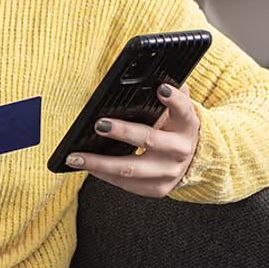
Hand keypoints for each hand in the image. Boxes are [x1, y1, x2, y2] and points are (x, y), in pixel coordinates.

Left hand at [65, 82, 199, 197]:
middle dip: (123, 132)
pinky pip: (126, 183)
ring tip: (76, 157)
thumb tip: (156, 79)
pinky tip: (88, 167)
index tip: (161, 89)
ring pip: (130, 168)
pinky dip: (104, 175)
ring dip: (100, 163)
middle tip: (99, 125)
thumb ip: (170, 95)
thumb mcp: (177, 112)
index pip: (183, 109)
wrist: (192, 162)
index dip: (174, 99)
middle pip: (149, 139)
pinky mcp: (157, 188)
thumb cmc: (175, 130)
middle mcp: (180, 149)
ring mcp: (169, 172)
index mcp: (187, 125)